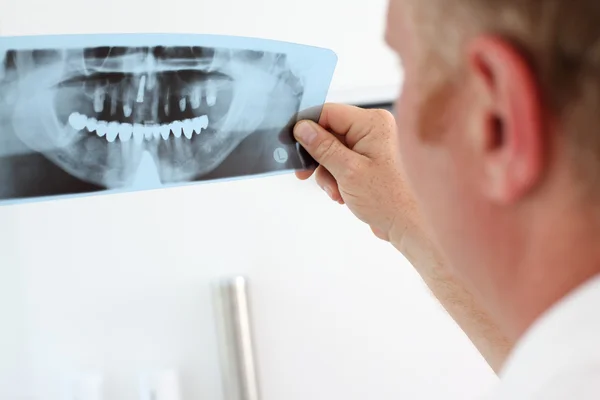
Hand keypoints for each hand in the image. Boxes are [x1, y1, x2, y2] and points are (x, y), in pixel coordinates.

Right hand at [293, 103, 418, 241]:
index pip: (329, 113)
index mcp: (372, 122)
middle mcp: (374, 129)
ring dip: (327, 173)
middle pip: (329, 133)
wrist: (409, 225)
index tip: (292, 144)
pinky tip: (341, 194)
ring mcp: (372, 145)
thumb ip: (322, 147)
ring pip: (332, 150)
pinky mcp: (369, 161)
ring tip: (335, 192)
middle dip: (318, 158)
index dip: (307, 128)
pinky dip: (336, 178)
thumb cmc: (388, 198)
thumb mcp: (348, 171)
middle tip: (304, 174)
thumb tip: (301, 128)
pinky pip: (342, 162)